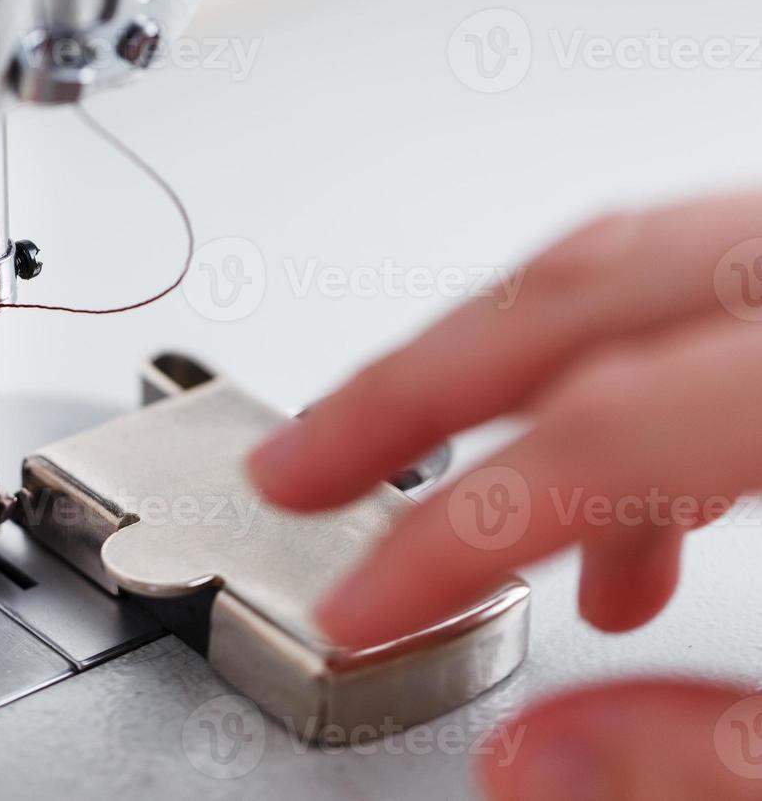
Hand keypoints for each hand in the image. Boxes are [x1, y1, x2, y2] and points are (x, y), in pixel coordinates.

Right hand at [244, 191, 761, 798]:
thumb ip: (722, 756)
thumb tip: (538, 761)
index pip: (604, 433)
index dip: (455, 530)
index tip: (357, 604)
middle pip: (575, 298)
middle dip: (407, 390)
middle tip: (290, 465)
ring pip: (620, 259)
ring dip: (493, 364)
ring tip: (419, 477)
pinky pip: (685, 269)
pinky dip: (600, 356)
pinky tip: (606, 484)